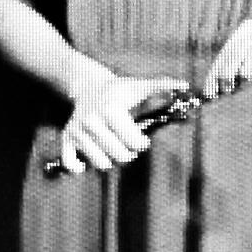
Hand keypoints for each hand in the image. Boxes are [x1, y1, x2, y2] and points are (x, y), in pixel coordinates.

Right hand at [59, 72, 189, 175]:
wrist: (87, 85)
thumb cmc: (118, 90)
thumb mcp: (138, 86)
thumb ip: (160, 86)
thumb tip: (184, 84)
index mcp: (111, 109)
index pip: (134, 143)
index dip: (141, 143)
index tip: (140, 136)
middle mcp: (92, 120)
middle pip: (120, 157)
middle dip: (128, 153)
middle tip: (126, 142)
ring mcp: (78, 130)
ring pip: (101, 164)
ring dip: (110, 160)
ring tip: (111, 146)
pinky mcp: (67, 138)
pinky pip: (70, 163)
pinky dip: (79, 167)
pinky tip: (86, 161)